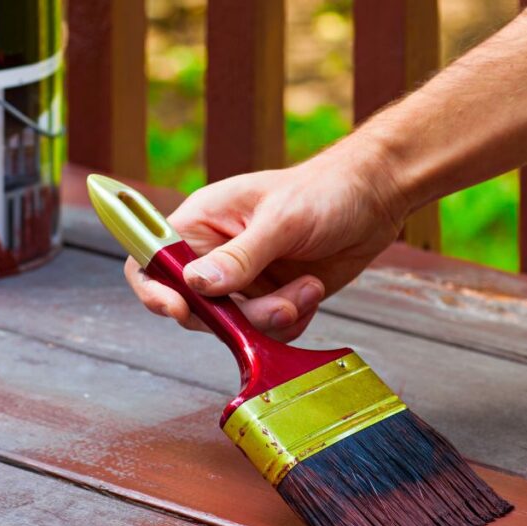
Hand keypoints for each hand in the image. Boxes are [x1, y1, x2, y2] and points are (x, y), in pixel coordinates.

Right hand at [124, 138, 406, 341]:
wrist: (374, 200)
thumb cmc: (325, 191)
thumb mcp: (281, 220)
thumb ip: (240, 256)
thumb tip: (196, 284)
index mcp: (201, 223)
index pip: (152, 259)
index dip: (153, 288)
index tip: (179, 309)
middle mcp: (214, 255)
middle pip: (194, 307)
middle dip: (237, 316)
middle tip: (279, 305)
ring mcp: (242, 282)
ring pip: (233, 327)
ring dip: (273, 318)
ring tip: (307, 288)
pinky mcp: (269, 300)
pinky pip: (264, 332)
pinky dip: (291, 322)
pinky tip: (311, 292)